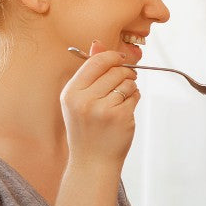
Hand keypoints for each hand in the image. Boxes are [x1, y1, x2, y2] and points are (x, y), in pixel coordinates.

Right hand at [61, 40, 138, 167]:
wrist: (92, 162)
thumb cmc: (87, 130)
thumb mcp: (79, 100)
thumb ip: (89, 72)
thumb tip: (97, 43)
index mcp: (71, 93)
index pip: (96, 62)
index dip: (112, 56)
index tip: (121, 59)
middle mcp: (85, 100)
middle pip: (115, 71)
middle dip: (125, 73)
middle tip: (127, 81)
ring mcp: (103, 109)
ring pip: (128, 82)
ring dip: (130, 87)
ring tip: (122, 100)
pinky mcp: (120, 117)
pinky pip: (135, 96)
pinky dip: (134, 99)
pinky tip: (126, 110)